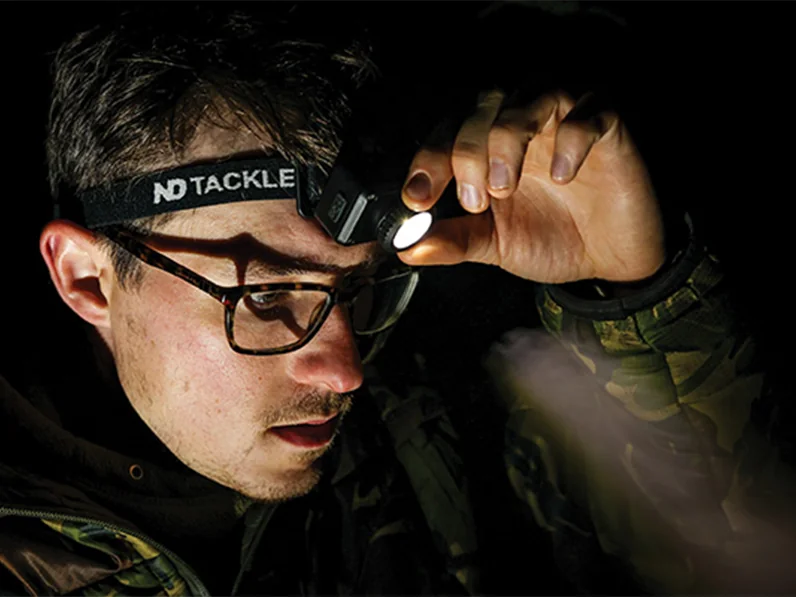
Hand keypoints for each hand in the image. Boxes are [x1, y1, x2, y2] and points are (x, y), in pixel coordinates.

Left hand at [398, 90, 665, 283]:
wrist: (609, 261)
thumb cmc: (551, 239)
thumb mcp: (494, 245)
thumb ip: (454, 241)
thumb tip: (406, 249)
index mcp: (488, 149)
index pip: (448, 133)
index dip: (428, 160)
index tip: (417, 199)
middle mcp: (522, 125)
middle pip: (483, 106)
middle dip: (466, 153)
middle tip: (473, 200)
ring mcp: (564, 121)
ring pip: (529, 97)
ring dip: (506, 138)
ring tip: (505, 188)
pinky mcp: (609, 127)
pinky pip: (589, 110)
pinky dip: (571, 137)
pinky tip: (563, 176)